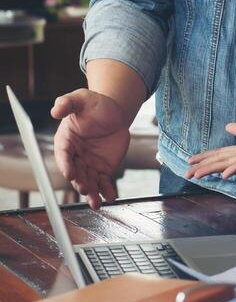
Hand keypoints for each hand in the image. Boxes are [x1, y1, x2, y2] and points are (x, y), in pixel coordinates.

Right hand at [51, 89, 129, 209]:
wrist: (114, 112)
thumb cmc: (94, 105)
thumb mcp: (81, 99)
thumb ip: (67, 103)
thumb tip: (55, 109)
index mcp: (65, 141)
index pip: (63, 155)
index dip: (65, 165)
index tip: (69, 173)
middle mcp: (75, 156)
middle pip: (75, 173)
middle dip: (79, 182)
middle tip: (86, 189)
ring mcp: (89, 164)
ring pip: (88, 181)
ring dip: (92, 193)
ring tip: (97, 202)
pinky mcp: (103, 169)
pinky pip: (104, 182)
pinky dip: (107, 191)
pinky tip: (111, 197)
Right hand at [186, 123, 235, 181]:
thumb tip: (228, 126)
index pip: (221, 154)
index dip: (205, 157)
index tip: (190, 161)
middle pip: (220, 161)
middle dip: (203, 167)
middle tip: (186, 174)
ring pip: (228, 164)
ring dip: (212, 170)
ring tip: (197, 175)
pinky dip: (234, 169)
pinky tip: (224, 175)